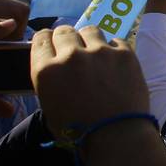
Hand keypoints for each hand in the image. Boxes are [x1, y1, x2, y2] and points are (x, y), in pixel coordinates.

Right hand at [30, 26, 148, 144]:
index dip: (46, 40)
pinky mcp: (124, 53)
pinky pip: (116, 41)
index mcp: (47, 70)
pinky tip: (115, 63)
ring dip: (90, 39)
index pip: (41, 39)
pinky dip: (114, 50)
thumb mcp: (50, 107)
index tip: (51, 44)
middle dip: (66, 38)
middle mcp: (71, 55)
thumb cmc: (78, 131)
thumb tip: (56, 67)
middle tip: (73, 49)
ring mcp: (99, 51)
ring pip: (90, 30)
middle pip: (64, 31)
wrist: (117, 135)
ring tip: (95, 52)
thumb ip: (50, 81)